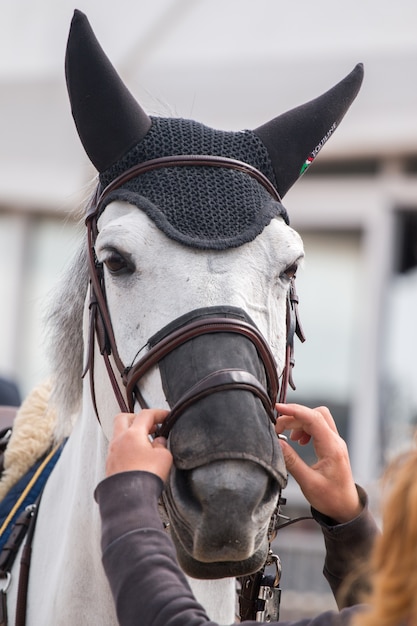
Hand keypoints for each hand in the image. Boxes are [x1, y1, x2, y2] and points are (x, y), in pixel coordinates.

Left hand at [106, 409, 172, 481]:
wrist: (129, 499)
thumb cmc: (146, 477)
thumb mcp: (164, 457)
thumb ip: (162, 445)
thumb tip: (158, 442)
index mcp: (132, 434)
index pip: (145, 415)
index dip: (158, 413)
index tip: (165, 416)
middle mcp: (119, 441)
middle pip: (124, 418)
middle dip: (137, 418)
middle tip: (150, 425)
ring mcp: (112, 453)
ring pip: (119, 434)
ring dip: (132, 434)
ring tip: (146, 443)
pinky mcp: (110, 465)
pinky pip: (118, 449)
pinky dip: (127, 448)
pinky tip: (138, 457)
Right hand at [275, 403, 361, 522]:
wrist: (345, 509)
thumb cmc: (330, 499)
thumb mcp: (307, 482)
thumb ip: (291, 461)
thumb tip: (277, 442)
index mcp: (331, 448)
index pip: (314, 419)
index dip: (295, 410)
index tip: (278, 408)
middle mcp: (335, 441)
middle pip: (315, 414)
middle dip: (295, 416)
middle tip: (278, 428)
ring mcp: (334, 442)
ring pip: (317, 419)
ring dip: (300, 422)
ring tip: (287, 435)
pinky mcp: (331, 446)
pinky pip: (318, 427)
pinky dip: (305, 428)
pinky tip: (298, 440)